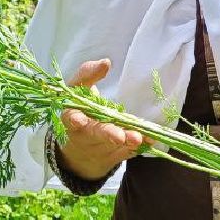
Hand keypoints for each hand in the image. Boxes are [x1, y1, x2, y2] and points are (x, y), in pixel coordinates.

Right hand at [56, 58, 150, 180]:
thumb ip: (88, 74)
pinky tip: (148, 141)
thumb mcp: (78, 89)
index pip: (71, 119)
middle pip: (95, 134)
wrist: (80, 145)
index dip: (75, 120)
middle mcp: (84, 135)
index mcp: (71, 117)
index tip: (79, 121)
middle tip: (119, 136)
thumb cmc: (81, 109)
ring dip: (126, 141)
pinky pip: (126, 152)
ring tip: (138, 137)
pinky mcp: (113, 156)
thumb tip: (106, 63)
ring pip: (113, 146)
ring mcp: (99, 148)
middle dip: (107, 134)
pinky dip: (137, 147)